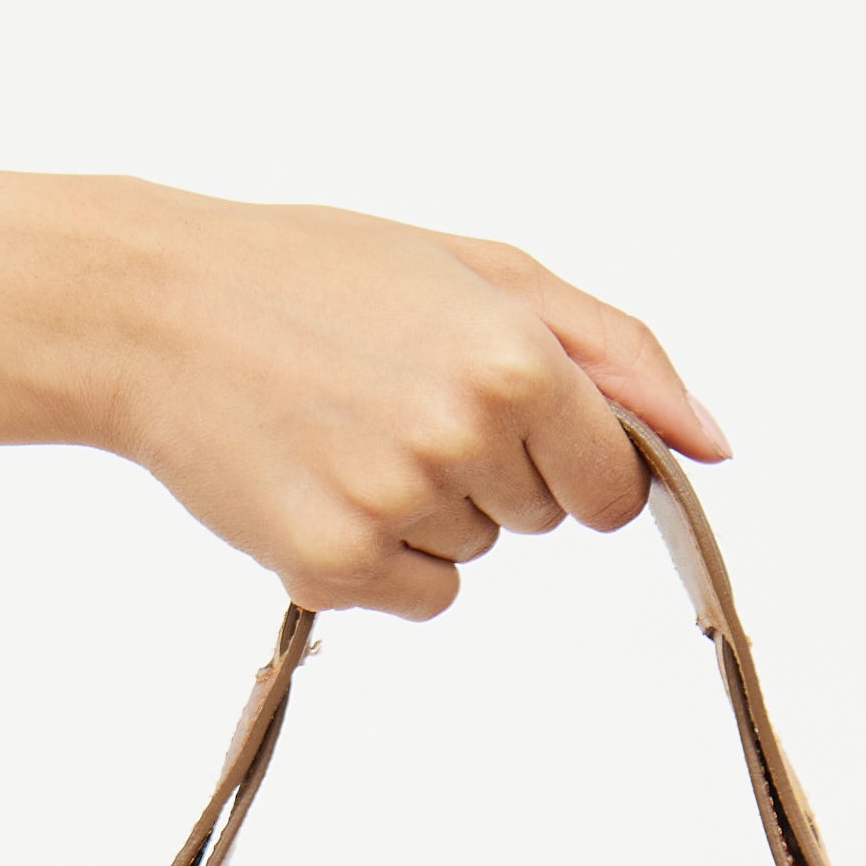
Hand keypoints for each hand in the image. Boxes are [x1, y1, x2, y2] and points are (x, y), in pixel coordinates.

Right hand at [81, 186, 729, 620]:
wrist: (154, 310)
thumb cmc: (315, 276)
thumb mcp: (480, 271)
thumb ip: (615, 351)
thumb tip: (710, 443)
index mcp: (515, 360)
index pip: (615, 483)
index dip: (572, 456)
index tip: (512, 420)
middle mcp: (465, 437)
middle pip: (547, 519)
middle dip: (496, 470)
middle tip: (399, 395)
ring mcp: (398, 508)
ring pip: (476, 553)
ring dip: (430, 508)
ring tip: (348, 427)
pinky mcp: (335, 566)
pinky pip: (418, 595)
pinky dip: (381, 556)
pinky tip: (322, 478)